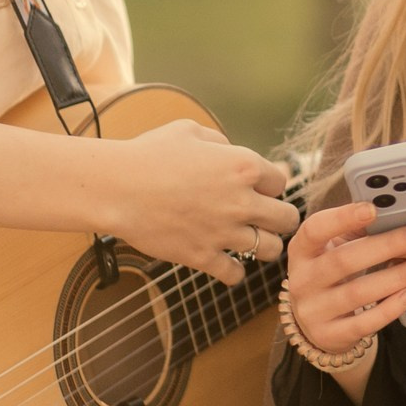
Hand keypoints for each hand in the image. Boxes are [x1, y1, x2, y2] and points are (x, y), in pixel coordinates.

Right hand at [104, 119, 298, 285]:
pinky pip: (236, 274)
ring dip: (263, 245)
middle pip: (288, 219)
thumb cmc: (150, 154)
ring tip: (250, 241)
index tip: (254, 189)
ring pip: (271, 250)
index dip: (269, 185)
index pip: (281, 182)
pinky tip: (224, 260)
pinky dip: (234, 271)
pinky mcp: (203, 256)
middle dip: (280, 218)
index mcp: (243, 166)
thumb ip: (221, 142)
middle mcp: (242, 201)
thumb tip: (232, 155)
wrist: (117, 188)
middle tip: (265, 218)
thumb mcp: (191, 131)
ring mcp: (224, 232)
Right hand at [284, 201, 405, 358]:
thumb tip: (395, 209)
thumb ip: (357, 230)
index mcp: (301, 250)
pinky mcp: (330, 336)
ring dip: (397, 277)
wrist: (317, 323)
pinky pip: (364, 323)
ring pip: (358, 293)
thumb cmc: (333, 274)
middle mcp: (302, 281)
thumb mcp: (335, 248)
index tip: (373, 208)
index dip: (341, 218)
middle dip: (386, 246)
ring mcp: (313, 311)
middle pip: (343, 261)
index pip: (314, 230)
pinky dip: (391, 307)